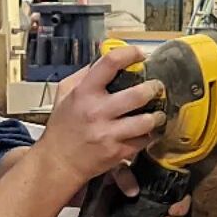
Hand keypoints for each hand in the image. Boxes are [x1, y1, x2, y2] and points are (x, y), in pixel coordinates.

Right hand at [36, 46, 162, 188]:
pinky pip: (144, 140)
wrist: (58, 163)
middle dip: (153, 88)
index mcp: (84, 93)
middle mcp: (97, 112)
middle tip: (157, 87)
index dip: (130, 54)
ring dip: (157, 115)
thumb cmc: (62, 128)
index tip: (140, 55)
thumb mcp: (64, 94)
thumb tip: (105, 57)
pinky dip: (149, 135)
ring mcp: (109, 134)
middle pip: (138, 94)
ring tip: (157, 112)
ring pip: (147, 121)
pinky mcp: (118, 152)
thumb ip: (83, 75)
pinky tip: (146, 131)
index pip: (110, 63)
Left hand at [67, 167, 193, 216]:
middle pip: (176, 207)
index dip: (180, 199)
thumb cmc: (96, 183)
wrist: (78, 199)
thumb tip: (134, 191)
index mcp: (147, 185)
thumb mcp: (109, 172)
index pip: (173, 190)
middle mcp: (150, 201)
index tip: (174, 207)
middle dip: (178, 213)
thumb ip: (121, 174)